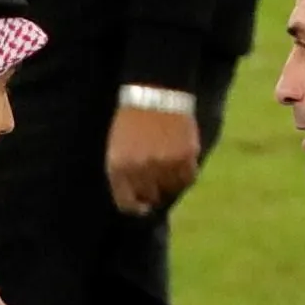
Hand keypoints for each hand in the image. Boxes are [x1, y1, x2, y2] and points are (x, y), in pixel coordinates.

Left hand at [104, 100, 204, 217]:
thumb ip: (122, 175)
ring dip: (170, 181)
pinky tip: (181, 161)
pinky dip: (186, 174)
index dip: (136, 208)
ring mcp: (164, 164)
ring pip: (171, 189)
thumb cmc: (132, 123)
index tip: (143, 207)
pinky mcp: (185, 157)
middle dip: (153, 191)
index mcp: (119, 168)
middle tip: (157, 178)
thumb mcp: (115, 149)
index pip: (127, 203)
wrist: (155, 96)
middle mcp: (141, 170)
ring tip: (168, 164)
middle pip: (151, 196)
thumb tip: (139, 202)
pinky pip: (188, 178)